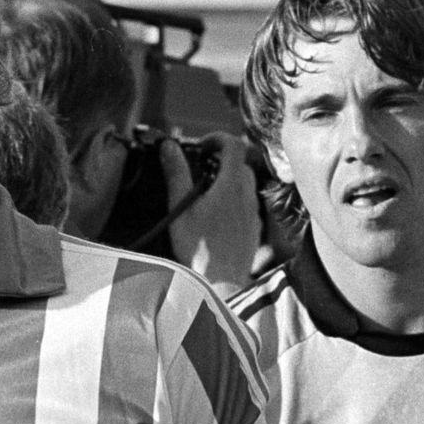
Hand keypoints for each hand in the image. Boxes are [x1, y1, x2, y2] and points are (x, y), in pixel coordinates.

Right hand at [160, 131, 264, 296]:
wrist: (222, 284)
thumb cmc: (199, 249)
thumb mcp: (181, 208)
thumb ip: (176, 174)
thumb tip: (169, 147)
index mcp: (232, 185)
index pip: (234, 145)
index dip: (218, 138)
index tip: (201, 146)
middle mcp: (248, 196)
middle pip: (240, 164)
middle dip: (220, 160)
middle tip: (198, 169)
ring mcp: (254, 214)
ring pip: (245, 185)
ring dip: (227, 181)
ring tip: (203, 195)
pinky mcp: (254, 230)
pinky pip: (246, 205)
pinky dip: (232, 201)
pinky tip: (214, 218)